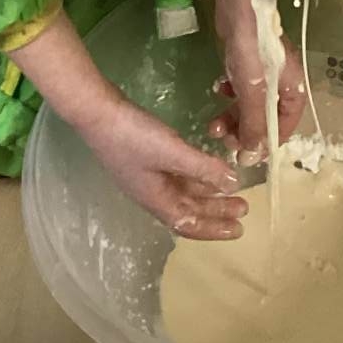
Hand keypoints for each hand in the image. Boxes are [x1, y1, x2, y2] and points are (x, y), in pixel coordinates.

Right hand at [8, 6, 243, 238]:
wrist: (98, 113)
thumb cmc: (134, 136)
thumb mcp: (172, 152)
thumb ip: (203, 168)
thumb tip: (234, 185)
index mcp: (156, 200)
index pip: (190, 224)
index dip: (215, 229)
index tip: (239, 230)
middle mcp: (152, 193)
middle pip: (189, 210)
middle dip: (216, 211)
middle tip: (244, 208)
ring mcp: (148, 175)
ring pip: (185, 191)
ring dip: (208, 192)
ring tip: (231, 188)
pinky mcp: (146, 157)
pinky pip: (178, 175)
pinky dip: (196, 175)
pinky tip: (206, 167)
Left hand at [208, 0, 307, 162]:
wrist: (239, 4)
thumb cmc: (252, 48)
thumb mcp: (253, 92)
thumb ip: (253, 126)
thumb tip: (251, 159)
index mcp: (293, 89)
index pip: (286, 127)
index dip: (267, 144)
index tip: (245, 156)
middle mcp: (281, 81)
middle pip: (264, 117)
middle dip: (243, 131)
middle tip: (223, 139)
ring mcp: (263, 70)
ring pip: (249, 103)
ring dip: (232, 116)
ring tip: (213, 123)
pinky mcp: (246, 59)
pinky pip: (240, 87)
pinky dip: (229, 92)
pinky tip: (218, 87)